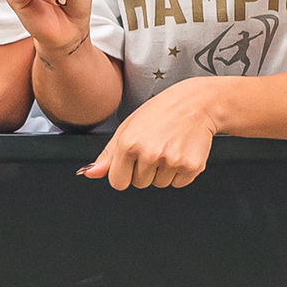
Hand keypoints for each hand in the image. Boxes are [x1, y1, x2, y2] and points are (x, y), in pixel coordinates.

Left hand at [80, 78, 220, 190]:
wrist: (198, 102)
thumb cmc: (162, 111)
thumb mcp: (129, 126)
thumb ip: (108, 154)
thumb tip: (89, 173)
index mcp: (129, 143)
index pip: (117, 182)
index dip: (124, 172)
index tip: (133, 159)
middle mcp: (149, 153)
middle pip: (139, 184)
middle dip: (145, 170)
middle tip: (156, 146)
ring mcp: (171, 161)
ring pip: (159, 184)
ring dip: (163, 171)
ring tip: (169, 146)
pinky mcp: (191, 167)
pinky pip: (178, 184)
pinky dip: (180, 172)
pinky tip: (181, 151)